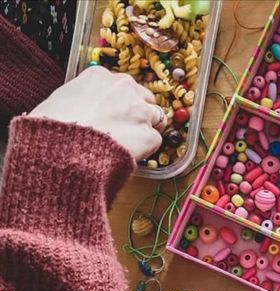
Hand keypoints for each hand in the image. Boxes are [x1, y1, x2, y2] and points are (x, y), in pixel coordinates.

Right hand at [29, 66, 166, 159]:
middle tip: (126, 129)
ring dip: (146, 129)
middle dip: (137, 112)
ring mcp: (139, 111)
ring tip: (132, 144)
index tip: (111, 114)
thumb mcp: (56, 102)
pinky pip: (156, 140)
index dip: (117, 102)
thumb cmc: (54, 127)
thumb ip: (73, 101)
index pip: (119, 85)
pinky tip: (134, 155)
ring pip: (155, 116)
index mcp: (99, 76)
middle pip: (143, 97)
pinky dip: (148, 149)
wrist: (66, 149)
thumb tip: (69, 111)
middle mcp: (124, 87)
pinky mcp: (148, 136)